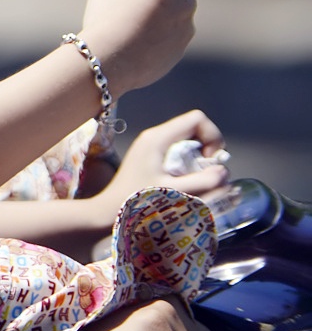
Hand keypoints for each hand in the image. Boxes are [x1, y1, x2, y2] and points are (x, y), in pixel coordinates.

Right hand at [77, 0, 198, 94]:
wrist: (108, 61)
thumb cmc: (105, 16)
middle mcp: (185, 0)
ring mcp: (187, 26)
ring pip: (177, 10)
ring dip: (162, 12)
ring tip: (132, 25)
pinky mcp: (181, 47)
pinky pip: (173, 33)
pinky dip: (160, 34)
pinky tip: (136, 42)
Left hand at [89, 111, 228, 221]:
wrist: (106, 211)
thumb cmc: (137, 201)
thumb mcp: (174, 192)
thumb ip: (203, 181)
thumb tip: (224, 171)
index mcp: (158, 137)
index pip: (197, 119)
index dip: (213, 137)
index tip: (209, 162)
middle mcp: (154, 136)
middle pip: (194, 129)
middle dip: (207, 150)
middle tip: (204, 174)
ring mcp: (151, 145)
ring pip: (187, 141)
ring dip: (198, 160)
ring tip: (193, 181)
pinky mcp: (149, 156)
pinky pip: (177, 152)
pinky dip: (187, 164)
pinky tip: (182, 183)